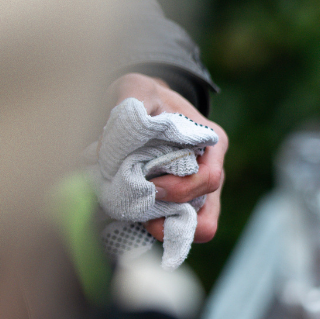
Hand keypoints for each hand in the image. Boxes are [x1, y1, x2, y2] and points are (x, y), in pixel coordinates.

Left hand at [110, 72, 224, 243]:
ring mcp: (198, 188)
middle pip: (205, 206)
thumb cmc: (145, 97)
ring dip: (171, 229)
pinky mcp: (183, 202)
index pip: (210, 177)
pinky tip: (145, 224)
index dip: (182, 190)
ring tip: (145, 223)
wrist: (144, 104)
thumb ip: (127, 107)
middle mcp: (211, 168)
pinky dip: (167, 231)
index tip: (153, 187)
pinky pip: (185, 228)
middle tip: (141, 207)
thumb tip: (108, 153)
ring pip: (200, 224)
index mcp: (212, 142)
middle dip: (173, 213)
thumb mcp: (137, 87)